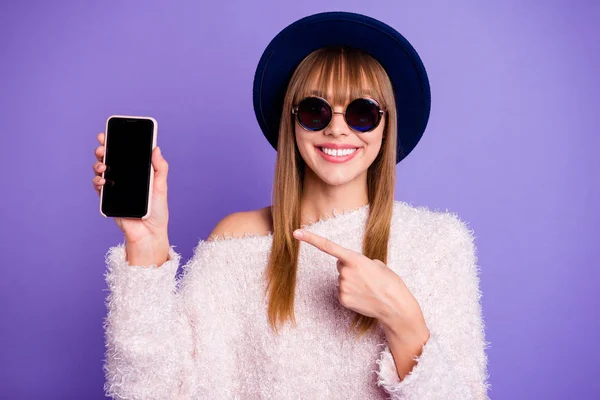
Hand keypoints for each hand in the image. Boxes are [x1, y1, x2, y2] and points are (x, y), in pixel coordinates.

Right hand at [92, 132, 170, 244]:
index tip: (108, 133)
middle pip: (109, 159)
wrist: (149, 233)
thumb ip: (159, 168)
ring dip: (98, 164)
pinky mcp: (108, 199)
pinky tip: (102, 179)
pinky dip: (98, 181)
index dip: (115, 142)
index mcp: (136, 173)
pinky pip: (99, 187)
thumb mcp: (161, 187)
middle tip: (103, 146)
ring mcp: (114, 188)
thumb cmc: (157, 211)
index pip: (124, 154)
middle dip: (103, 150)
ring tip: (103, 164)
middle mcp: (123, 178)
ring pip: (101, 171)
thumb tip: (156, 148)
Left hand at [293, 228, 427, 339]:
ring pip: (341, 279)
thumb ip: (360, 261)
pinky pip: (343, 291)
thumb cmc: (390, 282)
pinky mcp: (342, 299)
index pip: (328, 246)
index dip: (311, 239)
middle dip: (350, 268)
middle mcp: (345, 272)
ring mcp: (342, 287)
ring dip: (352, 281)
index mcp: (355, 259)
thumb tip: (351, 266)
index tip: (295, 233)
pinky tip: (363, 296)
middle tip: (367, 276)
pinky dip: (351, 293)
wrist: (395, 306)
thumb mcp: (377, 264)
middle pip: (340, 265)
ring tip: (368, 288)